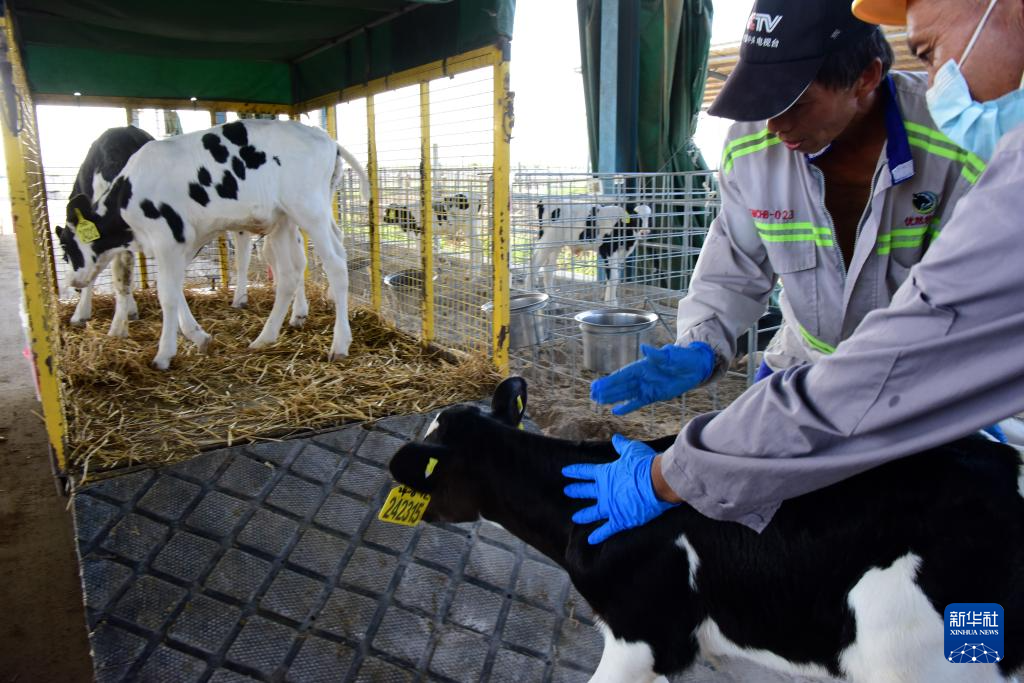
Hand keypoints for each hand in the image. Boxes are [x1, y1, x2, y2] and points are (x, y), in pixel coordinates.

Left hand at [562, 434, 679, 544]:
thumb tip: (615, 438)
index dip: (574, 471)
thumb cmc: (645, 464)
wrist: (658, 481)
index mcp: (605, 474)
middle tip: (567, 491)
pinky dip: (599, 535)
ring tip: (575, 518)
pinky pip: (607, 530)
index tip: (565, 472)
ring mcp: (610, 507)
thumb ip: (621, 445)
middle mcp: (604, 491)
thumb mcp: (631, 450)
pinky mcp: (620, 520)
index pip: (585, 471)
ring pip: (592, 512)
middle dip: (576, 491)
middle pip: (585, 491)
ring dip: (584, 515)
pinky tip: (591, 541)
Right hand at [590, 342, 715, 414]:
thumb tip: (644, 348)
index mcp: (643, 366)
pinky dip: (627, 407)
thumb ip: (657, 355)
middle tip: (592, 395)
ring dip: (612, 398)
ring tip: (598, 402)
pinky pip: (637, 402)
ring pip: (625, 394)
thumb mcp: (671, 355)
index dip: (609, 380)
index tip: (597, 384)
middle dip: (606, 390)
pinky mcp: (653, 396)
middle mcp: (642, 377)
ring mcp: (646, 387)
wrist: (696, 367)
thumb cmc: (683, 358)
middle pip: (620, 385)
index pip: (622, 375)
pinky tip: (616, 411)